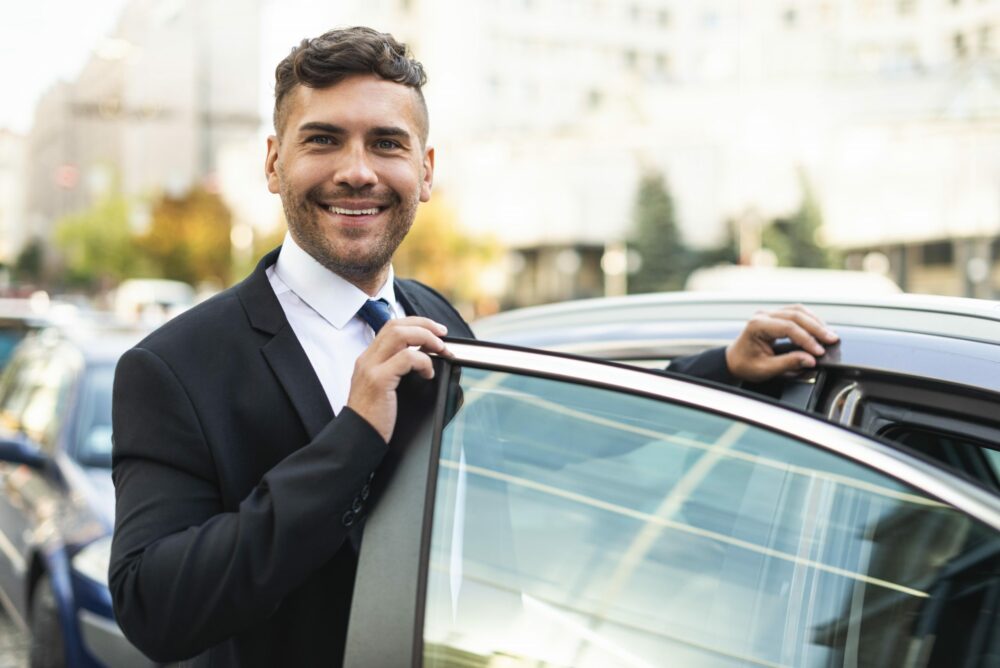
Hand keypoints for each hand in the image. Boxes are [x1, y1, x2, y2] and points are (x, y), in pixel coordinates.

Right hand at [346, 317, 449, 441]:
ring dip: (426, 338)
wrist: (358, 437)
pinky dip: (423, 362)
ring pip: (400, 334)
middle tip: (443, 335)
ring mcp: (371, 368)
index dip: (416, 323)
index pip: (391, 326)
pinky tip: (429, 374)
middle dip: (424, 325)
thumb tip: (423, 359)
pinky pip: (406, 358)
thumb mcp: (381, 387)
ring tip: (440, 350)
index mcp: (368, 359)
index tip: (435, 331)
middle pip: (396, 325)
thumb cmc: (373, 417)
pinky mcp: (379, 380)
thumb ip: (395, 370)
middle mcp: (368, 359)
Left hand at [725, 304, 838, 382]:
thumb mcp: (765, 368)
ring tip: (829, 334)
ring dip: (815, 321)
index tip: (819, 351)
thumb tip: (810, 359)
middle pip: (795, 315)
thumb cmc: (745, 365)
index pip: (788, 327)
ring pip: (797, 310)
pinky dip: (809, 320)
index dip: (806, 339)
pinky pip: (795, 313)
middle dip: (816, 328)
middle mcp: (763, 315)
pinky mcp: (775, 316)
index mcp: (757, 325)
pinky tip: (819, 328)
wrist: (734, 361)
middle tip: (832, 339)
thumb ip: (788, 363)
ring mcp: (769, 314)